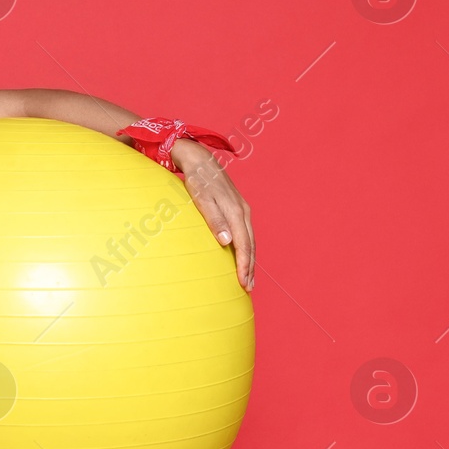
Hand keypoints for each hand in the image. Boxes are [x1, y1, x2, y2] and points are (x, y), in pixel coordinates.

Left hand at [170, 140, 254, 290]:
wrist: (200, 160)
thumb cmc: (197, 180)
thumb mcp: (202, 199)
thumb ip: (214, 220)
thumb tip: (226, 241)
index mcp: (235, 211)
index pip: (243, 243)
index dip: (244, 264)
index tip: (243, 282)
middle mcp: (243, 211)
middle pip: (250, 244)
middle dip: (250, 267)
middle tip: (248, 288)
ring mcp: (242, 209)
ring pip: (250, 239)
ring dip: (250, 259)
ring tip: (248, 278)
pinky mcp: (238, 208)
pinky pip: (246, 232)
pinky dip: (247, 247)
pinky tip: (243, 256)